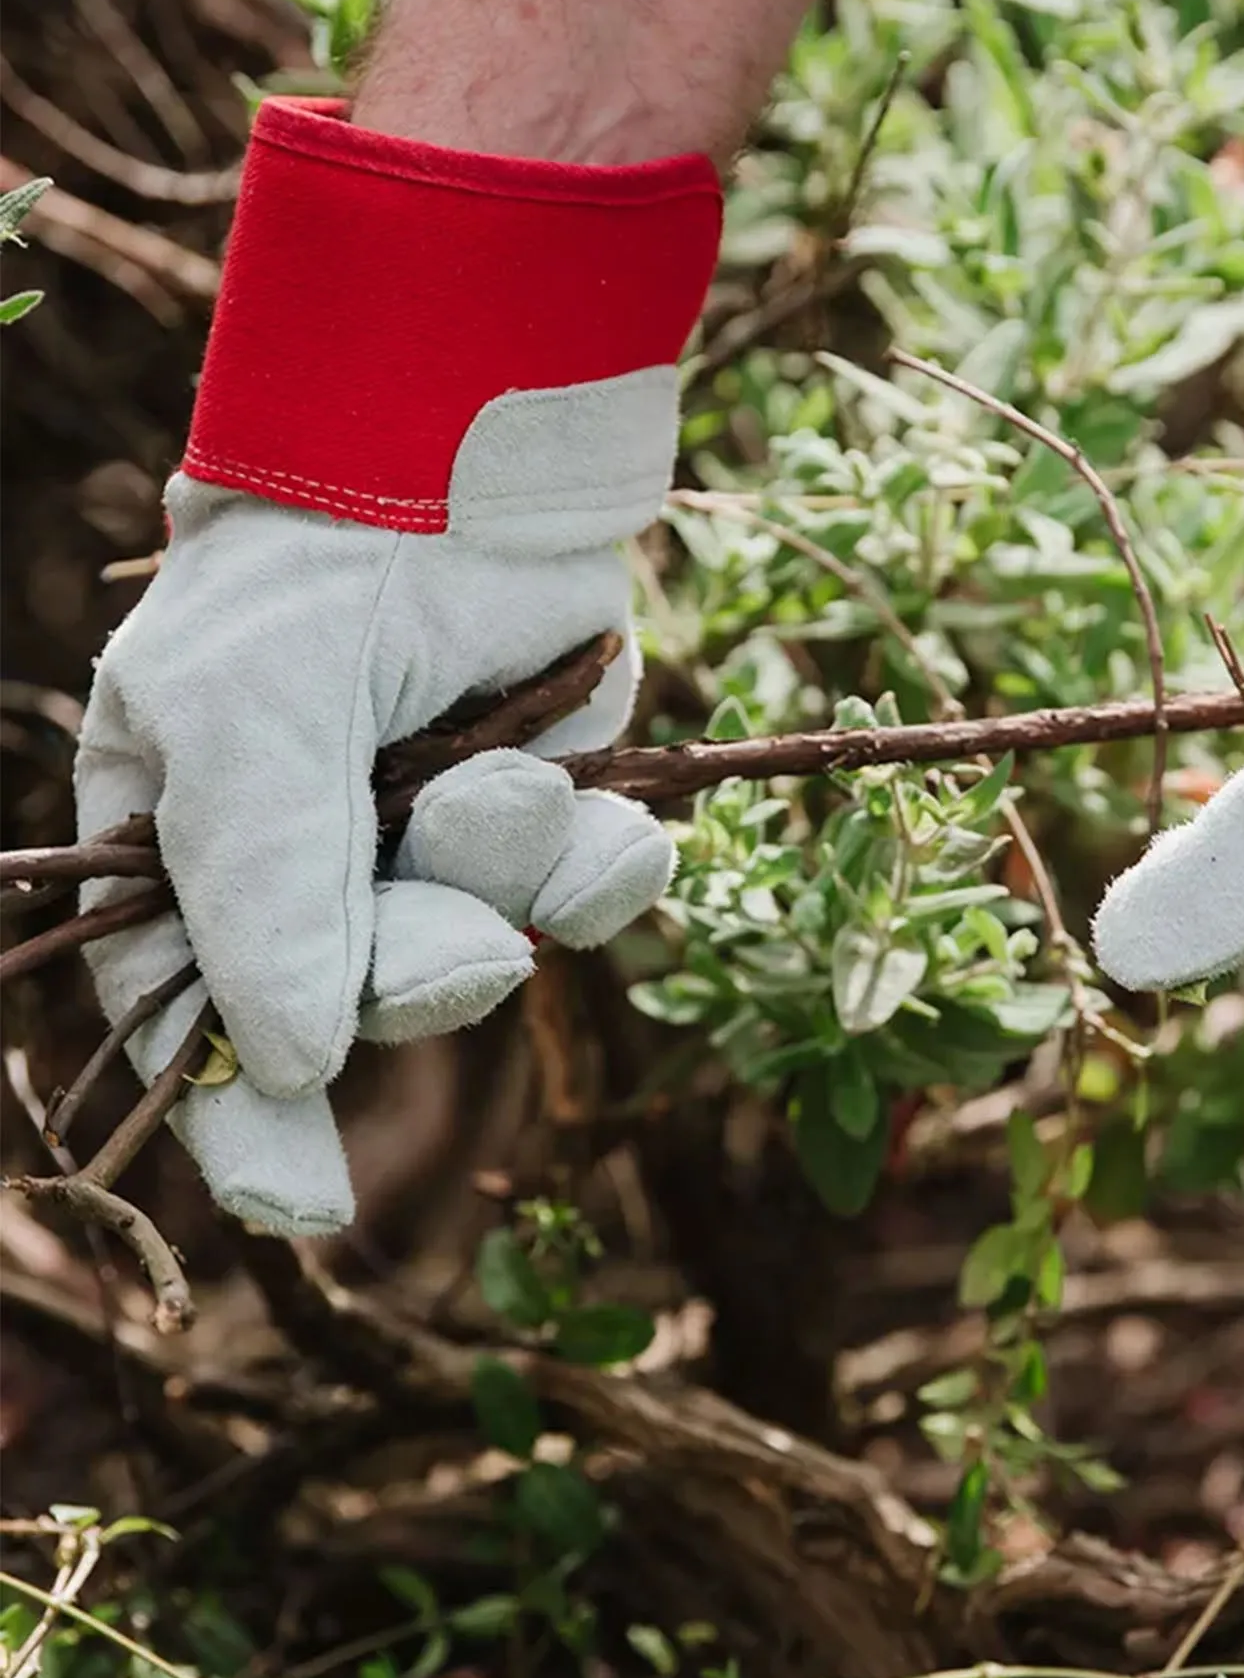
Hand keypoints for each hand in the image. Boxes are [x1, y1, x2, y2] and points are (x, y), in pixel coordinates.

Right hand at [73, 99, 722, 1234]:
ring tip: (504, 787)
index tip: (295, 1209)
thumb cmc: (315, 580)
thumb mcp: (245, 719)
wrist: (465, 468)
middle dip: (415, 982)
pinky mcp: (549, 810)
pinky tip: (620, 827)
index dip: (238, 1117)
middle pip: (357, 1002)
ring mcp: (435, 841)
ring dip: (503, 887)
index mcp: (189, 845)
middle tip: (460, 951)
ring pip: (484, 950)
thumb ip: (264, 890)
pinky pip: (587, 896)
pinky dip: (607, 873)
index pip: (191, 1015)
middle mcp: (316, 863)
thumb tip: (282, 1063)